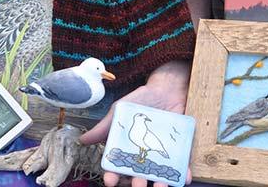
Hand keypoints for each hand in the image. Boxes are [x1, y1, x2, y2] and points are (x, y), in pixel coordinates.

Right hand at [80, 61, 191, 186]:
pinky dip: (184, 174)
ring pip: (158, 176)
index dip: (113, 176)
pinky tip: (184, 178)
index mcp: (126, 151)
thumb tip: (82, 140)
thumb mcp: (119, 112)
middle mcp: (142, 157)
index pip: (117, 169)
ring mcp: (160, 155)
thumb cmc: (140, 100)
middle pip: (138, 177)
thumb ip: (104, 127)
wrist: (166, 89)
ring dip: (159, 185)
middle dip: (136, 184)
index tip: (110, 181)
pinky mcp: (179, 151)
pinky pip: (182, 167)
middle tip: (137, 185)